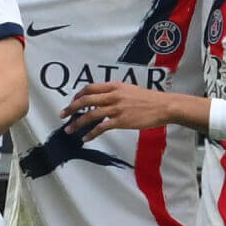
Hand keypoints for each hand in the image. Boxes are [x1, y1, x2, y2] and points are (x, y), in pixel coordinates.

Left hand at [61, 82, 183, 139]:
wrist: (164, 106)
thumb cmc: (148, 99)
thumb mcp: (129, 89)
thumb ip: (114, 92)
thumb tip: (101, 98)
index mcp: (115, 86)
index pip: (90, 88)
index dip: (78, 95)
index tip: (72, 102)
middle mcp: (113, 95)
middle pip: (85, 100)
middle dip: (71, 108)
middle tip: (62, 115)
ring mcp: (117, 108)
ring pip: (90, 115)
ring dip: (77, 123)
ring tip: (69, 130)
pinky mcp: (121, 121)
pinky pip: (101, 128)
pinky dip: (90, 134)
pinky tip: (85, 138)